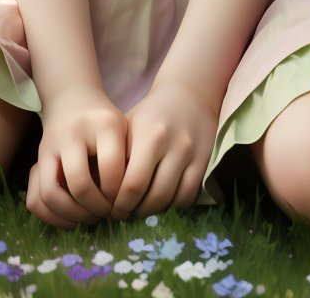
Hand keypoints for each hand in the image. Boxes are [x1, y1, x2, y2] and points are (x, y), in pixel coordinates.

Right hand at [28, 86, 127, 229]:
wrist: (72, 97)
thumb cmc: (104, 121)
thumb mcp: (123, 129)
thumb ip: (129, 160)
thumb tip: (129, 202)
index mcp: (103, 124)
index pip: (111, 168)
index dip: (118, 192)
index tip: (123, 199)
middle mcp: (72, 133)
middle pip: (80, 184)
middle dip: (96, 208)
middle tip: (107, 213)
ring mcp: (49, 146)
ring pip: (51, 194)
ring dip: (72, 216)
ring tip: (90, 217)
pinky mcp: (35, 160)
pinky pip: (35, 199)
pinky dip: (52, 216)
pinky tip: (71, 218)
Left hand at [111, 80, 217, 219]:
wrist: (188, 95)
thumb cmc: (151, 113)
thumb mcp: (129, 126)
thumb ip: (118, 156)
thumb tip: (104, 194)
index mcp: (149, 134)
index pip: (133, 184)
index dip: (120, 204)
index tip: (112, 209)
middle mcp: (173, 144)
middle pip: (153, 196)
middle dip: (135, 211)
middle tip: (124, 214)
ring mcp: (191, 154)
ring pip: (172, 199)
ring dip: (154, 212)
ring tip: (141, 209)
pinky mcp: (204, 161)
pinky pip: (188, 196)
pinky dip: (174, 206)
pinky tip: (162, 202)